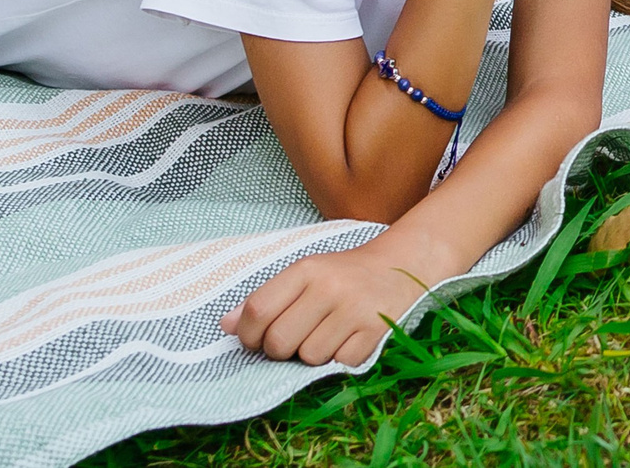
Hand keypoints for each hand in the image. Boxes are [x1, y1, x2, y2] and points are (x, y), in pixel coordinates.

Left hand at [220, 235, 451, 365]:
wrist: (403, 265)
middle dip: (280, 351)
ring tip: (326, 336)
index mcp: (306, 270)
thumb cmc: (344, 274)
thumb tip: (226, 327)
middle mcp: (329, 287)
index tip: (256, 340)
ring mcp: (354, 310)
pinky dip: (339, 360)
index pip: (258, 310)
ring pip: (308, 357)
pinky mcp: (376, 331)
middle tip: (294, 340)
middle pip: (279, 342)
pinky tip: (347, 341)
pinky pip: (340, 364)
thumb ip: (266, 299)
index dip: (249, 335)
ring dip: (312, 355)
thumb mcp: (305, 274)